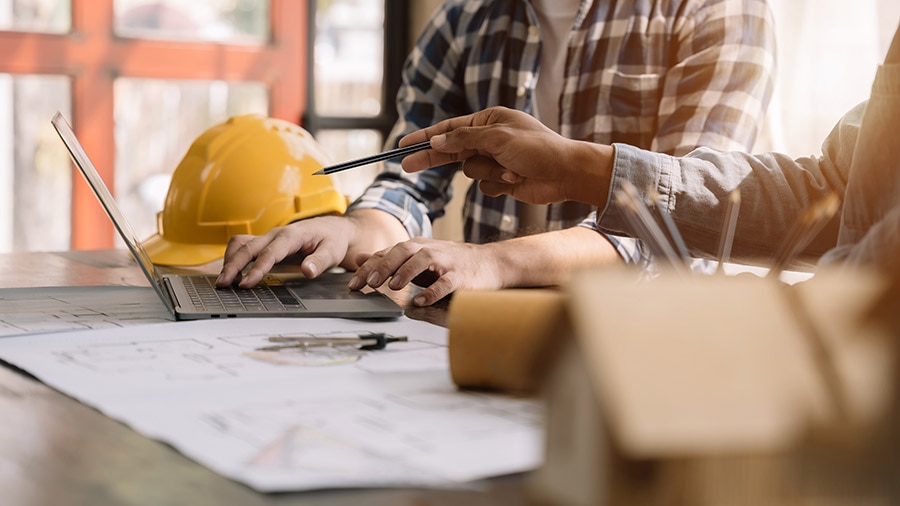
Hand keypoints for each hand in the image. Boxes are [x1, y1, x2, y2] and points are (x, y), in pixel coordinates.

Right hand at [216, 215, 354, 287]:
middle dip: (233, 266)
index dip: (257, 268)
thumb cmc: (332, 240)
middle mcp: (276, 234)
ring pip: (241, 244)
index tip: (246, 283)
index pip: (270, 253)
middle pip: (248, 247)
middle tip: (223, 284)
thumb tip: (308, 271)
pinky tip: (231, 273)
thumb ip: (320, 261)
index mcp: (292, 236)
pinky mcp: (266, 243)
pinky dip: (234, 258)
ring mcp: (269, 238)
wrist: (332, 229)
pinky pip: (244, 246)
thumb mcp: (333, 251)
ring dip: (230, 261)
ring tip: (223, 281)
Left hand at [348, 238, 504, 305]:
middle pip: (402, 251)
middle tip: (369, 283)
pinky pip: (445, 283)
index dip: (369, 267)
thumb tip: (361, 259)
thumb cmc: (450, 263)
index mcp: (416, 247)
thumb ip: (389, 259)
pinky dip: (432, 291)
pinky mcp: (461, 276)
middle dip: (383, 266)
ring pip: (423, 260)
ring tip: (392, 286)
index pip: (388, 253)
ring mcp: (446, 262)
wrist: (489, 263)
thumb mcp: (417, 258)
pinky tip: (421, 301)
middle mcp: (429, 250)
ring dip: (406, 272)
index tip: (353, 284)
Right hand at [398, 106, 613, 207]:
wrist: (566, 174)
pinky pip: (484, 187)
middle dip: (433, 159)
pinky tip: (515, 181)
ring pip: (470, 172)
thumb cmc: (537, 148)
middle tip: (406, 166)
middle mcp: (490, 139)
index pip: (449, 129)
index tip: (404, 145)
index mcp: (489, 120)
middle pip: (452, 151)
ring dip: (489, 174)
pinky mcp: (501, 181)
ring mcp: (495, 160)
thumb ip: (464, 139)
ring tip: (512, 171)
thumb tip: (437, 141)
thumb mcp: (498, 137)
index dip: (425, 137)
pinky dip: (497, 185)